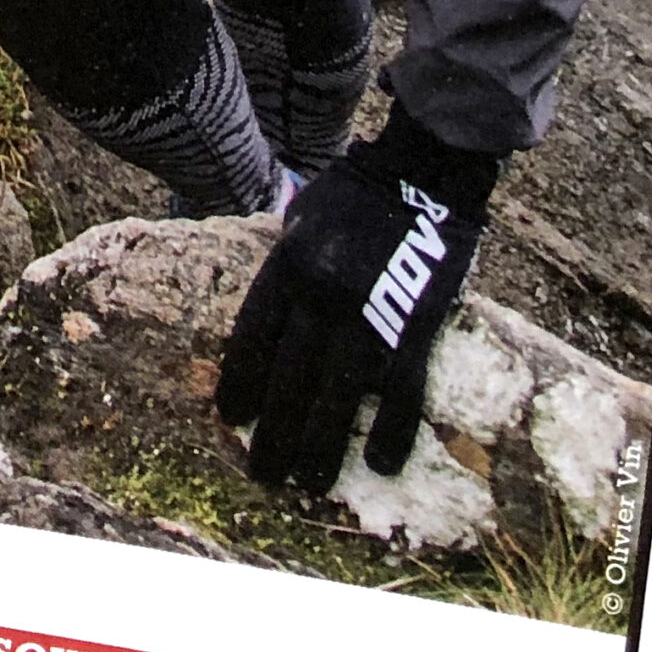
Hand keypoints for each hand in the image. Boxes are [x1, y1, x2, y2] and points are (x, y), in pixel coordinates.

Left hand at [214, 108, 494, 487]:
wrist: (421, 170)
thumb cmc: (355, 192)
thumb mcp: (300, 218)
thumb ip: (283, 266)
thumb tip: (269, 318)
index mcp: (288, 266)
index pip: (252, 338)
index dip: (239, 383)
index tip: (230, 418)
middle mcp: (320, 295)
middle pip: (288, 379)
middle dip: (272, 432)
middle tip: (264, 474)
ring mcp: (369, 313)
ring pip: (336, 396)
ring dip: (320, 446)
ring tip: (307, 482)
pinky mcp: (417, 325)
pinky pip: (401, 391)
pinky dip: (391, 431)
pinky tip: (379, 462)